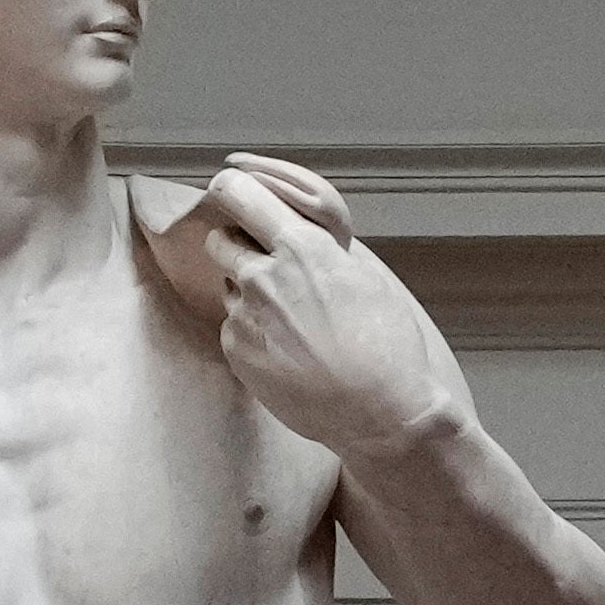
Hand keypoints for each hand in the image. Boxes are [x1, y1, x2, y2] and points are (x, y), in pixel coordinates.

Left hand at [187, 161, 468, 466]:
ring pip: (228, 286)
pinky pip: (232, 326)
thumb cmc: (384, 344)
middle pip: (220, 239)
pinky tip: (286, 350)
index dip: (232, 192)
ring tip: (289, 321)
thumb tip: (295, 227)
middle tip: (267, 267)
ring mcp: (244, 317)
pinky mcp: (236, 351)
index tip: (234, 196)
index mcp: (300, 247)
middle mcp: (263, 277)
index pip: (237, 192)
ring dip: (248, 292)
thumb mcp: (362, 275)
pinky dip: (251, 331)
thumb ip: (320, 245)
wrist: (378, 412)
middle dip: (237, 245)